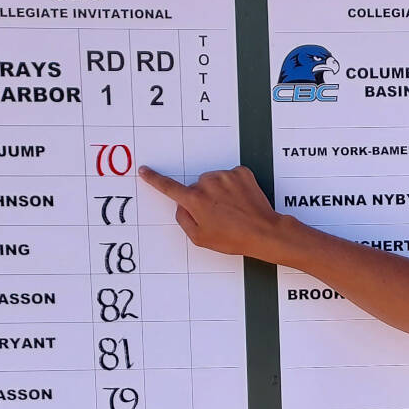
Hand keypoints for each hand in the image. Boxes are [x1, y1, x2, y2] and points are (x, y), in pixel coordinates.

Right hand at [138, 165, 289, 262]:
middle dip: (202, 198)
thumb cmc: (233, 238)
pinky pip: (230, 177)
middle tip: (218, 216)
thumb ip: (184, 220)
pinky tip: (240, 201)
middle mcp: (207, 184)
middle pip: (196, 187)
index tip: (145, 171)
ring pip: (213, 181)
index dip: (154, 179)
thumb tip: (181, 206)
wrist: (263, 231)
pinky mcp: (241, 172)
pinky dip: (233, 187)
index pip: (168, 187)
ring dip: (219, 192)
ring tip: (232, 210)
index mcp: (194, 200)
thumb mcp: (200, 238)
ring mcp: (225, 176)